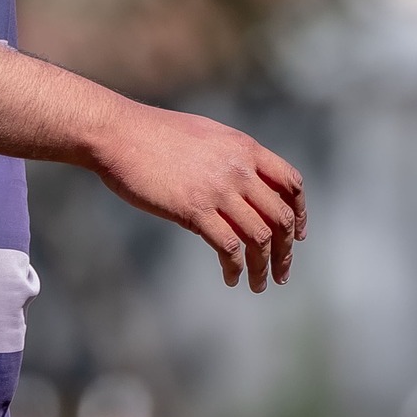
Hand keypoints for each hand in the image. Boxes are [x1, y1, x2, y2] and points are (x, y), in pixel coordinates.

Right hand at [87, 97, 306, 292]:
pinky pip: (229, 247)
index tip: (296, 235)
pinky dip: (235, 268)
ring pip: (259, 237)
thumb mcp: (203, 135)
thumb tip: (239, 183)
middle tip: (281, 272)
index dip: (299, 213)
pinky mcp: (194, 209)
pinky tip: (231, 278)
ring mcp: (218, 190)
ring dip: (263, 267)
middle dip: (285, 251)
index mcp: (244, 148)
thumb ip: (228, 157)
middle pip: (280, 217)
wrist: (117, 132)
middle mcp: (239, 169)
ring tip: (258, 284)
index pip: (291, 183)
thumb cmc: (151, 133)